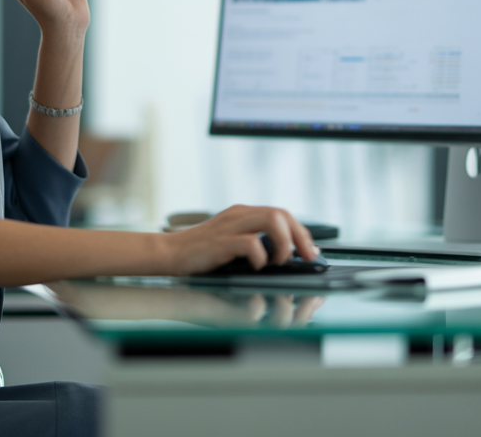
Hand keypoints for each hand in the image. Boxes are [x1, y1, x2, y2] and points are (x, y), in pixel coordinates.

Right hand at [160, 205, 318, 275]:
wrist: (170, 254)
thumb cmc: (201, 253)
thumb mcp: (232, 242)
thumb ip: (255, 243)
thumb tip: (285, 255)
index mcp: (243, 214)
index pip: (281, 213)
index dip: (301, 231)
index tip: (310, 250)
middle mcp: (239, 215)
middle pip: (280, 213)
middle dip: (300, 236)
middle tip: (306, 257)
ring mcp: (230, 226)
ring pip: (271, 220)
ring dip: (283, 243)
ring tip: (279, 261)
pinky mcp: (221, 241)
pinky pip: (250, 242)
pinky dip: (260, 256)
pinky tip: (257, 266)